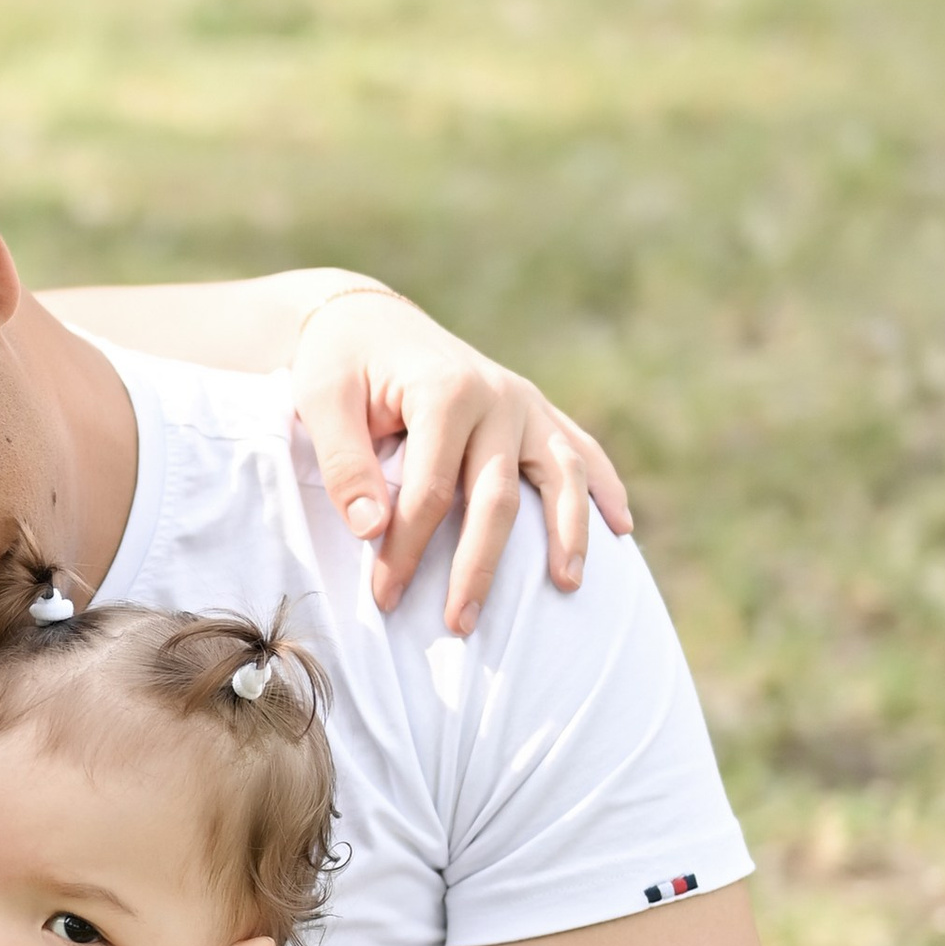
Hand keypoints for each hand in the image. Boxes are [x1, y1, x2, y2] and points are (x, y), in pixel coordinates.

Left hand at [290, 288, 633, 634]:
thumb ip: (345, 464)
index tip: (384, 599)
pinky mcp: (536, 410)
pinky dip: (605, 487)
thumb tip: (372, 531)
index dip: (406, 551)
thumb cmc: (340, 365)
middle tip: (460, 624)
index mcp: (445, 391)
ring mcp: (525, 402)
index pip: (430, 491)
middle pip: (497, 497)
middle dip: (478, 566)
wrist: (369, 321)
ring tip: (566, 587)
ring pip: (559, 474)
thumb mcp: (321, 402)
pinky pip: (581, 450)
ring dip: (568, 533)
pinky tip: (622, 529)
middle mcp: (497, 394)